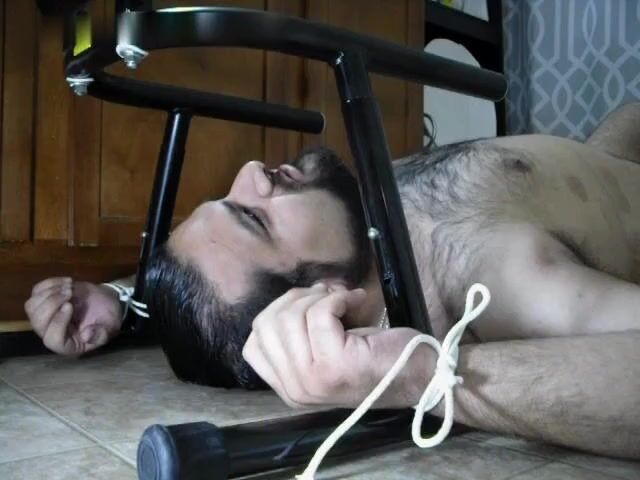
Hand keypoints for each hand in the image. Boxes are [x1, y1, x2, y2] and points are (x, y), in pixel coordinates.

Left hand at [25, 277, 122, 355]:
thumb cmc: (107, 319)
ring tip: (69, 286)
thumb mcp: (109, 329)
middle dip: (52, 303)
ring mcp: (44, 317)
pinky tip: (66, 281)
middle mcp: (51, 333)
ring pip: (32, 306)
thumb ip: (100, 335)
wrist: (106, 303)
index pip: (52, 338)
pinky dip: (49, 283)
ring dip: (49, 293)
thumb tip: (86, 335)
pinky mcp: (43, 302)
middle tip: (69, 292)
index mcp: (67, 344)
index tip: (70, 305)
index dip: (58, 322)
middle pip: (38, 322)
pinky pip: (36, 292)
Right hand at [242, 283, 432, 408]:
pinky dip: (339, 298)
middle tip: (327, 297)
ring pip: (292, 317)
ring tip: (344, 300)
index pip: (254, 342)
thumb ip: (297, 338)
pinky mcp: (335, 365)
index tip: (307, 306)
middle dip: (297, 299)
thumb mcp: (324, 352)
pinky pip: (319, 314)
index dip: (276, 313)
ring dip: (320, 297)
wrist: (419, 376)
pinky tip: (357, 301)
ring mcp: (314, 380)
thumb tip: (290, 299)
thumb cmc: (376, 357)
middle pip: (268, 324)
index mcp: (288, 388)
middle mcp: (295, 389)